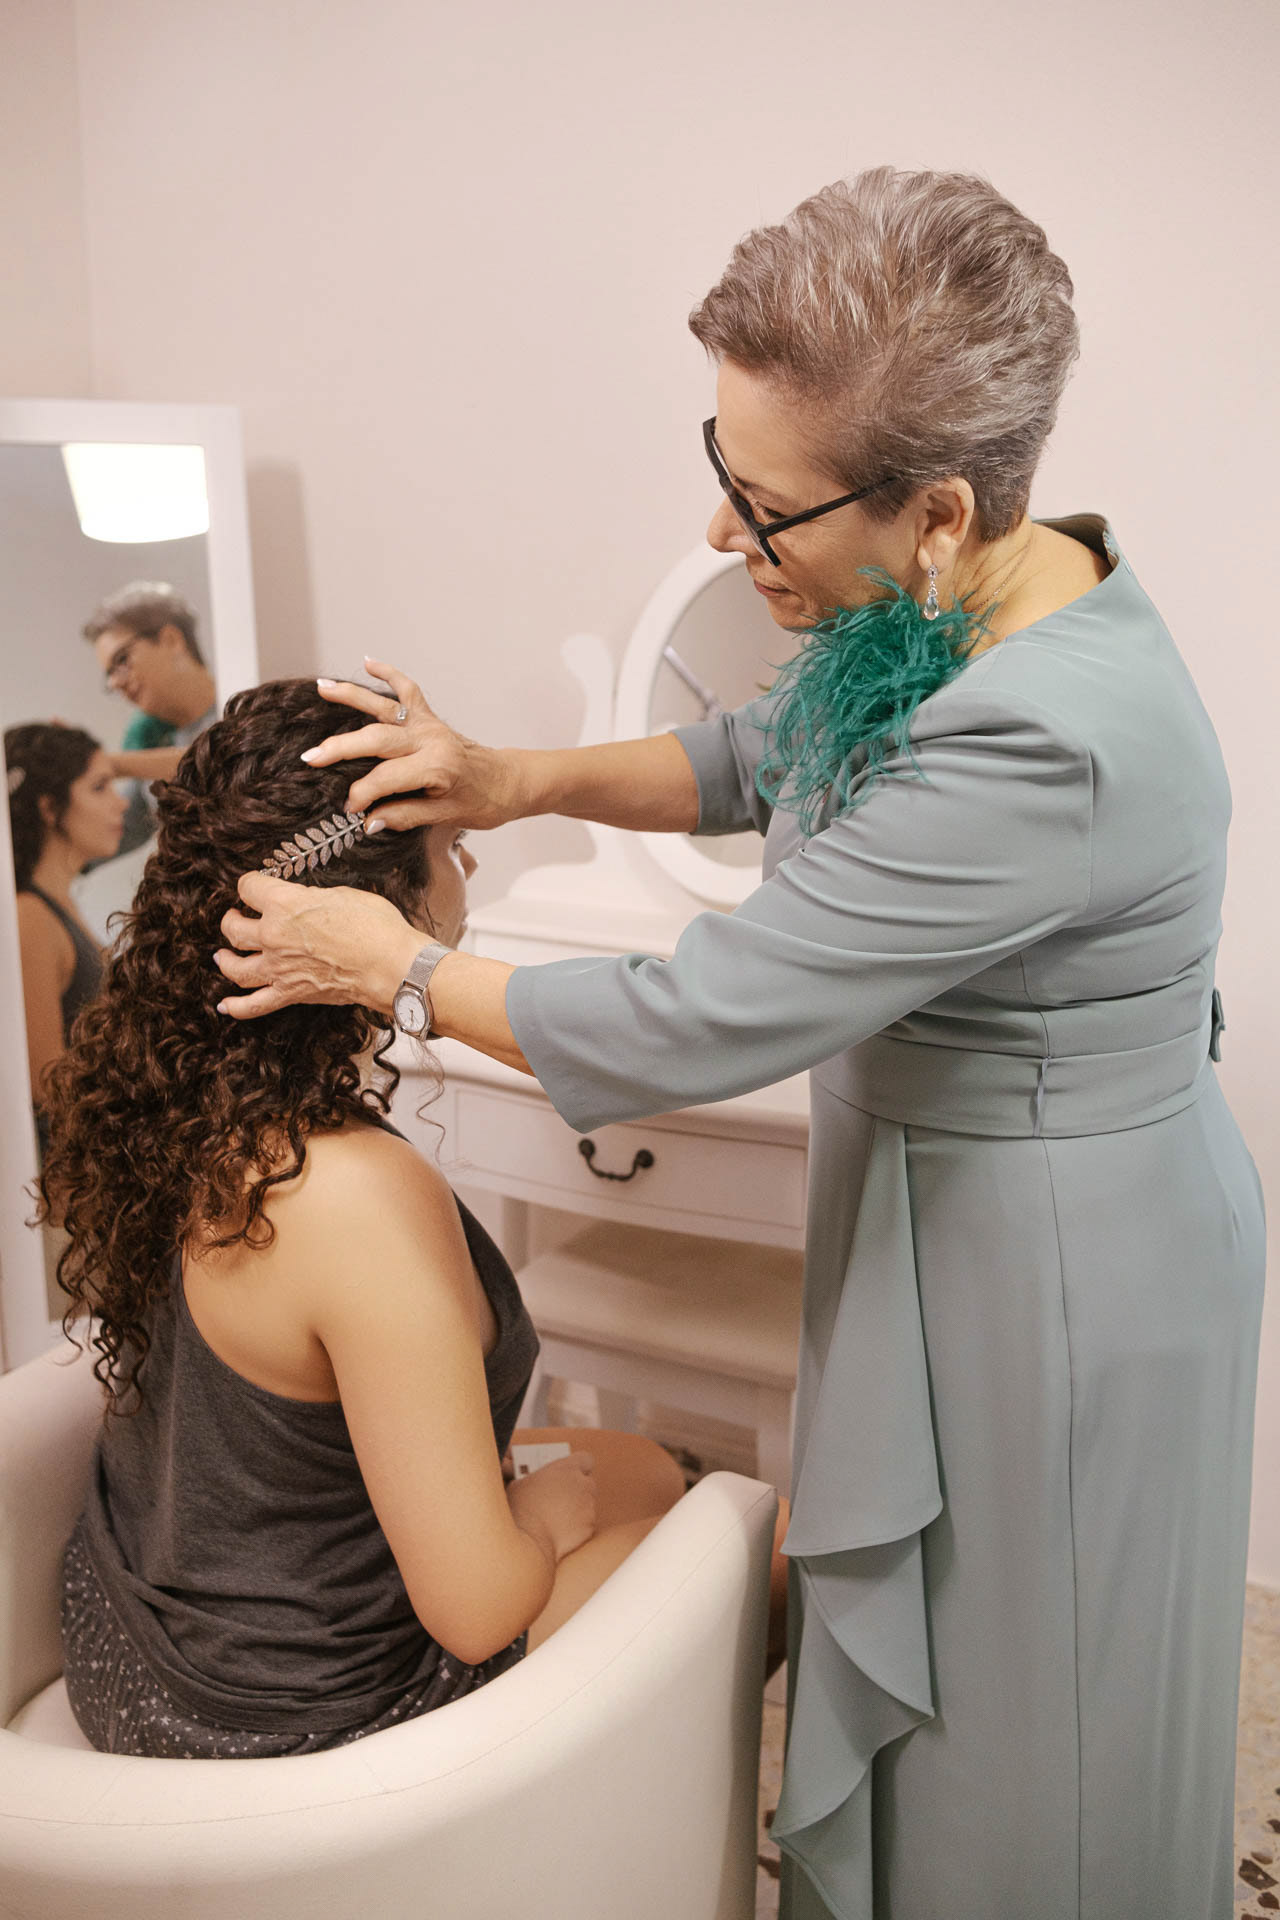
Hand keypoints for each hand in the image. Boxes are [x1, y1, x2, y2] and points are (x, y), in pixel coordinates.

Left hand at [214, 871, 424, 1019]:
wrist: (391, 965)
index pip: (249, 888)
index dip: (250, 883)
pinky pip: (254, 1005)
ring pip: (235, 967)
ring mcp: (279, 968)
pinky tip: (224, 1005)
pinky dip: (236, 1007)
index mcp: (284, 904)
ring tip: (222, 955)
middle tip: (235, 917)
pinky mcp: (291, 993)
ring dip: (224, 959)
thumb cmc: (375, 926)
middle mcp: (273, 936)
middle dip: (231, 919)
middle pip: (233, 928)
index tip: (254, 885)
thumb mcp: (342, 894)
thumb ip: (311, 898)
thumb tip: (303, 902)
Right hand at [305, 656, 523, 832]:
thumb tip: (368, 821)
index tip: (348, 811)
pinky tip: (368, 662)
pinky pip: (407, 691)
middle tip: (310, 758)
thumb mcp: (447, 818)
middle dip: (340, 748)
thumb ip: (406, 817)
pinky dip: (389, 674)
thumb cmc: (483, 802)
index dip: (362, 796)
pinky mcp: (430, 717)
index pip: (385, 779)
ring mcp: (430, 725)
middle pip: (376, 740)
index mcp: (437, 767)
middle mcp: (431, 740)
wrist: (509, 781)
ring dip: (351, 696)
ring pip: (384, 708)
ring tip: (321, 688)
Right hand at [506, 1450, 596, 1563]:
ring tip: (557, 1517)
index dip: (579, 1466)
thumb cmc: (521, 1510)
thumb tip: (532, 1479)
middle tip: (562, 1497)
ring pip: (588, 1504)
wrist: (529, 1540)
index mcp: (566, 1469)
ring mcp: (589, 1506)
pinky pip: (586, 1523)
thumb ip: (535, 1477)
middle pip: (588, 1483)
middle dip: (578, 1489)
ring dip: (578, 1508)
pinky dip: (577, 1526)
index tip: (570, 1473)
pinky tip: (561, 1531)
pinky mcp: (590, 1526)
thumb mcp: (520, 1483)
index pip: (585, 1459)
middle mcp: (582, 1484)